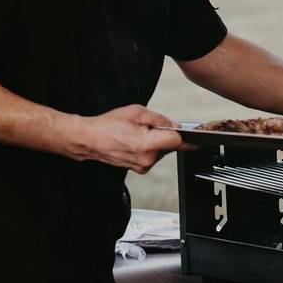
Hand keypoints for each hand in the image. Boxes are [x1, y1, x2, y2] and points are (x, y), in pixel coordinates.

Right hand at [67, 104, 188, 173]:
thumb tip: (175, 125)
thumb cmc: (108, 125)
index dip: (183, 135)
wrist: (88, 139)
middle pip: (170, 146)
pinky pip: (153, 156)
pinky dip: (149, 149)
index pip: (177, 141)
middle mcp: (147, 159)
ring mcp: (143, 166)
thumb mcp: (137, 113)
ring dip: (156, 142)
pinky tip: (135, 142)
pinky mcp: (140, 169)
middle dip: (164, 136)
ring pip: (162, 152)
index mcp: (147, 144)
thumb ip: (160, 119)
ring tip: (137, 134)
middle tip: (148, 128)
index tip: (194, 136)